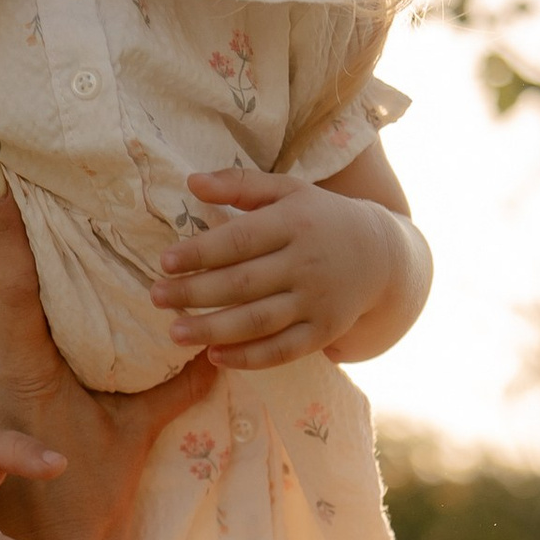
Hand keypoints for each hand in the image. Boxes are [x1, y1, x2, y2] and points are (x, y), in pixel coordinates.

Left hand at [160, 170, 416, 366]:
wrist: (383, 255)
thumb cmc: (321, 217)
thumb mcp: (289, 190)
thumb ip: (241, 184)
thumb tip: (191, 182)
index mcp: (295, 222)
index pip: (240, 240)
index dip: (200, 253)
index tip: (165, 262)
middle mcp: (307, 262)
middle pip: (243, 283)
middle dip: (195, 292)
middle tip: (156, 297)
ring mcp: (318, 301)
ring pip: (259, 321)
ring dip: (213, 329)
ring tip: (175, 332)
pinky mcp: (325, 331)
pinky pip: (283, 350)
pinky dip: (249, 357)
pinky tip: (214, 355)